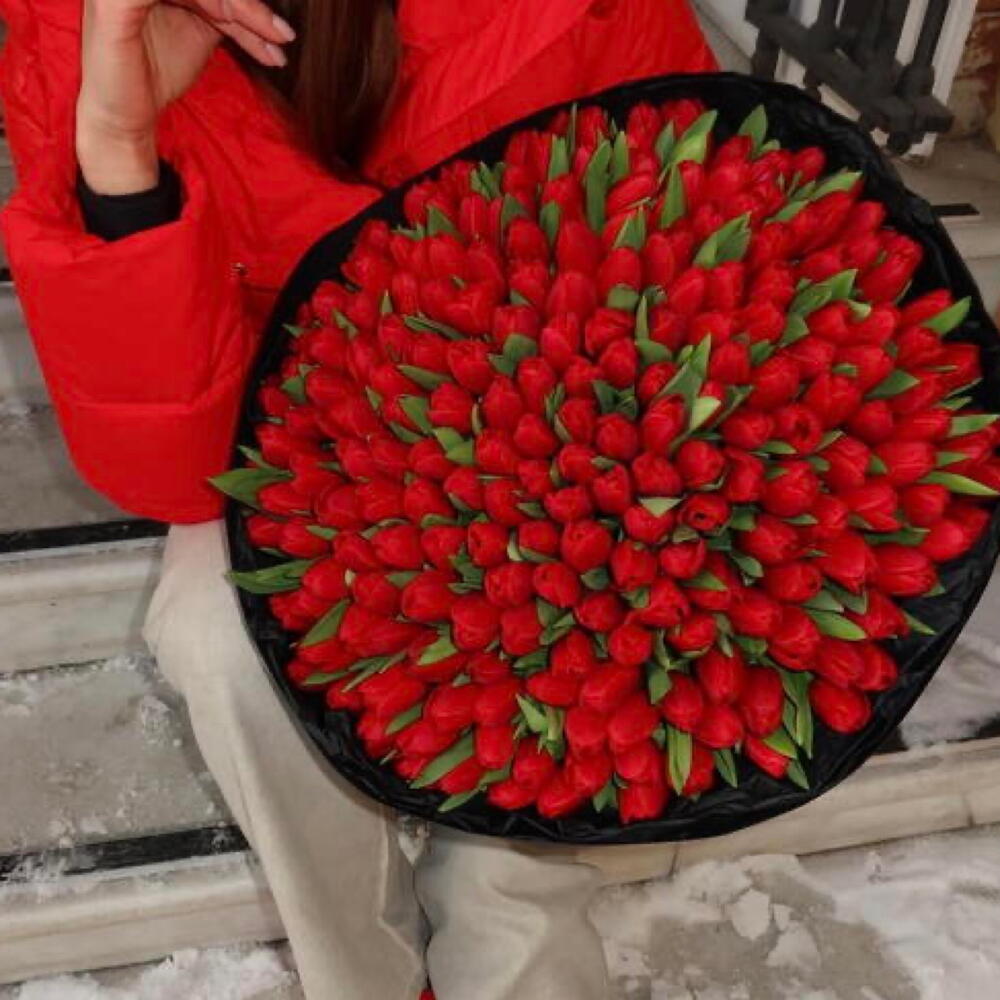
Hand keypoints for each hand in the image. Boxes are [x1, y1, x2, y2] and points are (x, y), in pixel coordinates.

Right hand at [76, 0, 295, 193]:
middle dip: (250, 5)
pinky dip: (210, 1)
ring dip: (239, 5)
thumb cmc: (158, 73)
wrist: (128, 117)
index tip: (283, 33)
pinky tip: (229, 20)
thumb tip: (266, 6)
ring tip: (269, 37)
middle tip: (282, 35)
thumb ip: (226, 10)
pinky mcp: (115, 2)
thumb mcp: (202, 32)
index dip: (249, 4)